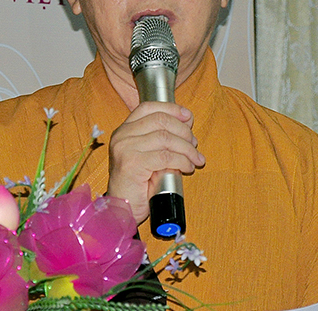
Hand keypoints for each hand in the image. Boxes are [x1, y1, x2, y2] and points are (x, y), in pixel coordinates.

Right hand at [106, 101, 204, 224]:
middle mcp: (122, 135)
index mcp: (125, 130)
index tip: (188, 117)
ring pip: (166, 138)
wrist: (123, 209)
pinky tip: (187, 167)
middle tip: (194, 145)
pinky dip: (182, 161)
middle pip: (161, 121)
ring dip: (186, 148)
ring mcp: (125, 148)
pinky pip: (165, 157)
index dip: (171, 109)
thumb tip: (187, 123)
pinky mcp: (132, 164)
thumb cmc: (138, 184)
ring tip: (195, 159)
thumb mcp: (149, 154)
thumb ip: (161, 138)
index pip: (149, 107)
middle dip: (184, 131)